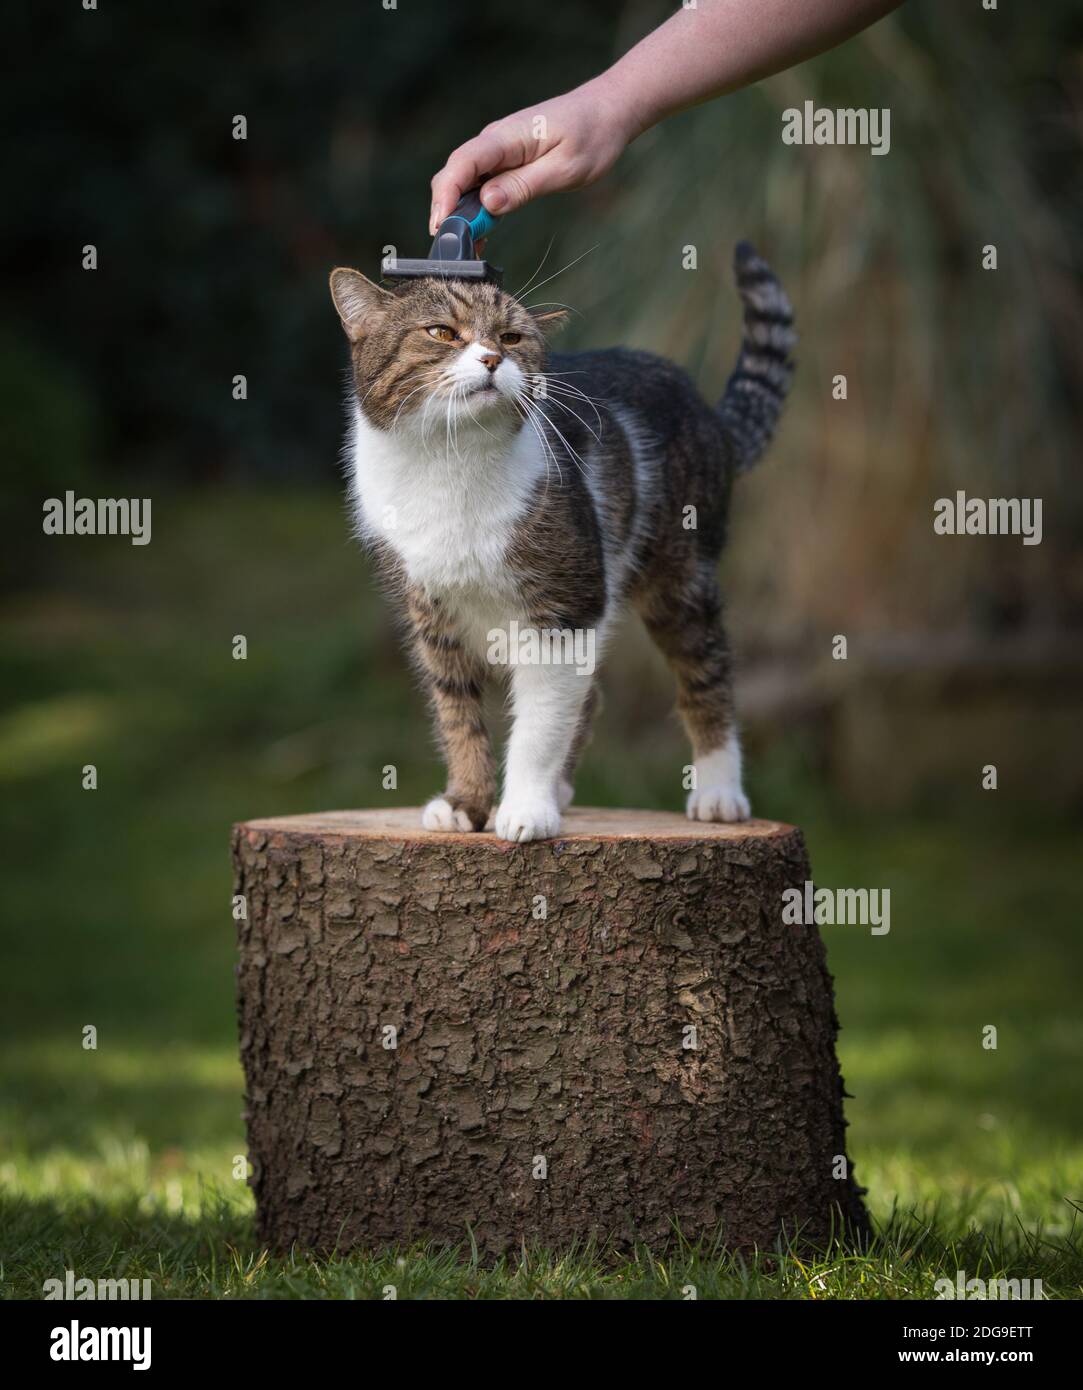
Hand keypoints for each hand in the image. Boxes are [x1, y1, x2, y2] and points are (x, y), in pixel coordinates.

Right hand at [429, 78, 633, 233]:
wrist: (606, 111)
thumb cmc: (592, 136)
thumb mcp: (564, 169)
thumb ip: (523, 186)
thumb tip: (486, 203)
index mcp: (508, 137)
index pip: (463, 162)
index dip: (446, 195)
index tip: (441, 226)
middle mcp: (495, 140)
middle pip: (455, 173)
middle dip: (446, 209)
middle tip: (452, 249)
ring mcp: (498, 150)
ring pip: (464, 181)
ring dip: (460, 213)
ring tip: (465, 249)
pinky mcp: (505, 160)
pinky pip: (480, 183)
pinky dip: (476, 208)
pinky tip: (481, 234)